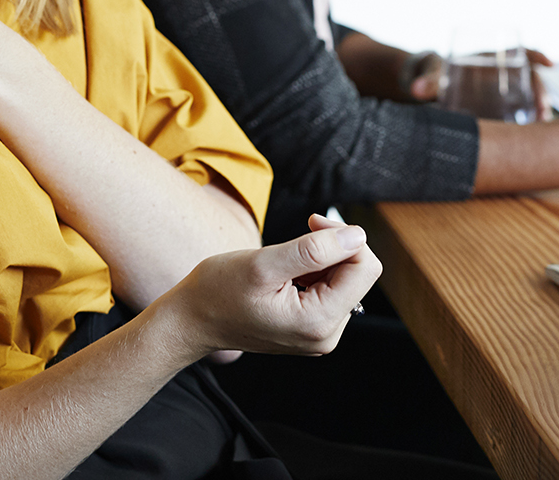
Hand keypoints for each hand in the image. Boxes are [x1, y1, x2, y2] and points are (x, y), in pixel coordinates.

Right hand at [161, 214, 380, 360]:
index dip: (344, 236)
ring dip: (321, 260)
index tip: (311, 223)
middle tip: (297, 235)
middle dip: (332, 247)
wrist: (193, 319)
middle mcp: (326, 335)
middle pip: (358, 275)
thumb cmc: (218, 291)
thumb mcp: (263, 264)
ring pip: (344, 280)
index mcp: (318, 322)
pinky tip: (286, 274)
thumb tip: (356, 235)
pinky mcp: (312, 328)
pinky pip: (329, 291)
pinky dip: (313, 273)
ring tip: (284, 261)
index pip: (365, 269)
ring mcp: (319, 335)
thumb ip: (314, 250)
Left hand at [411, 48, 554, 120]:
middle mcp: (506, 74)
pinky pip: (523, 116)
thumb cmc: (438, 74)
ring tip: (539, 129)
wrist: (433, 88)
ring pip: (532, 100)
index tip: (550, 64)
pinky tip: (532, 141)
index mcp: (493, 58)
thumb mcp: (435, 74)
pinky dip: (531, 126)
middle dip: (542, 94)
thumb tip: (415, 90)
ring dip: (540, 112)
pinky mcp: (505, 110)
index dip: (538, 56)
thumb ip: (428, 81)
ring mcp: (508, 93)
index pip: (522, 52)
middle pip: (533, 80)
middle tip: (542, 113)